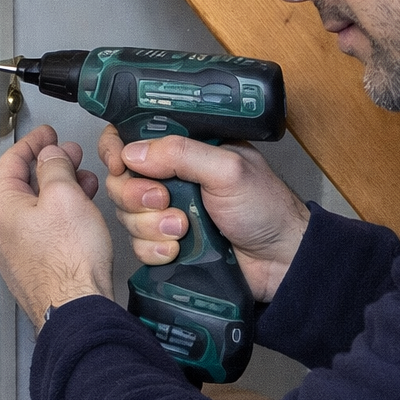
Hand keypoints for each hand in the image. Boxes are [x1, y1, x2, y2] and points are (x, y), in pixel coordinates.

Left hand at [0, 125, 112, 329]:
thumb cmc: (70, 262)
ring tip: (83, 185)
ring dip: (58, 191)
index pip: (11, 162)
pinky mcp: (32, 269)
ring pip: (33, 210)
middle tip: (69, 156)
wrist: (77, 310)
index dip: (33, 141)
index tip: (46, 133)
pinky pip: (41, 232)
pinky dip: (58, 215)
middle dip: (49, 166)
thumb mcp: (65, 195)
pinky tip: (80, 216)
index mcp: (1, 209)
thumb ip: (55, 167)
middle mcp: (1, 232)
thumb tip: (50, 155)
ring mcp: (14, 254)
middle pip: (21, 186)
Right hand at [98, 125, 309, 303]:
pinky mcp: (167, 243)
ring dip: (150, 225)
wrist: (280, 261)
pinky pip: (139, 246)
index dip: (118, 149)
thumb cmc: (266, 208)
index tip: (120, 165)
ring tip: (182, 230)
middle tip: (163, 200)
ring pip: (128, 216)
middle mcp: (173, 178)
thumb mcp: (228, 169)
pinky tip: (177, 251)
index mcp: (187, 149)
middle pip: (123, 180)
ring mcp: (168, 212)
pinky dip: (154, 250)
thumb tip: (133, 152)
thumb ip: (182, 154)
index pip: (136, 138)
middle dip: (136, 195)